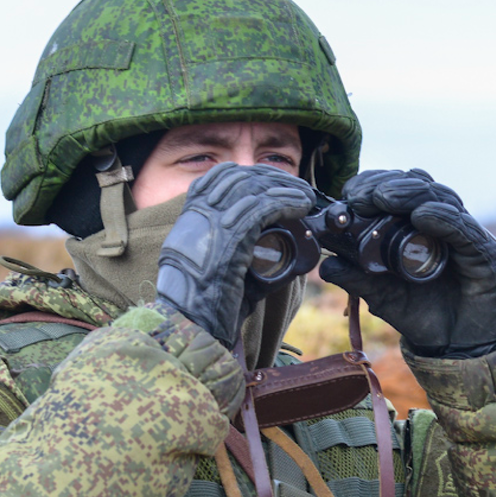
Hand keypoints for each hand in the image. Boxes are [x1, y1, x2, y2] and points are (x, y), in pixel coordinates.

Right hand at [155, 163, 314, 345]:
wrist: (192, 323)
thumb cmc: (207, 304)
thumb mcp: (217, 266)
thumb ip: (239, 248)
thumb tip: (278, 247)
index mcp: (190, 219)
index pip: (217, 177)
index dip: (248, 173)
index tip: (271, 179)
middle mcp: (198, 215)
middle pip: (239, 177)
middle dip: (271, 177)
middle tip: (296, 186)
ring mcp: (212, 223)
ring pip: (253, 189)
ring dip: (285, 188)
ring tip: (305, 196)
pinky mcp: (231, 235)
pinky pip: (264, 207)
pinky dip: (287, 202)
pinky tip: (302, 205)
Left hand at [319, 169, 495, 357]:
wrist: (461, 348)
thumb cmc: (426, 315)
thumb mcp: (384, 298)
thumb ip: (359, 279)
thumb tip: (326, 265)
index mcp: (416, 227)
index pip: (396, 190)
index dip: (372, 185)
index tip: (348, 193)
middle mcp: (441, 222)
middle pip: (417, 185)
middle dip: (386, 184)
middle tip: (361, 195)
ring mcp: (464, 233)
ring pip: (439, 197)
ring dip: (409, 193)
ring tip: (383, 198)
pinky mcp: (484, 251)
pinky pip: (463, 227)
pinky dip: (442, 218)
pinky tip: (421, 216)